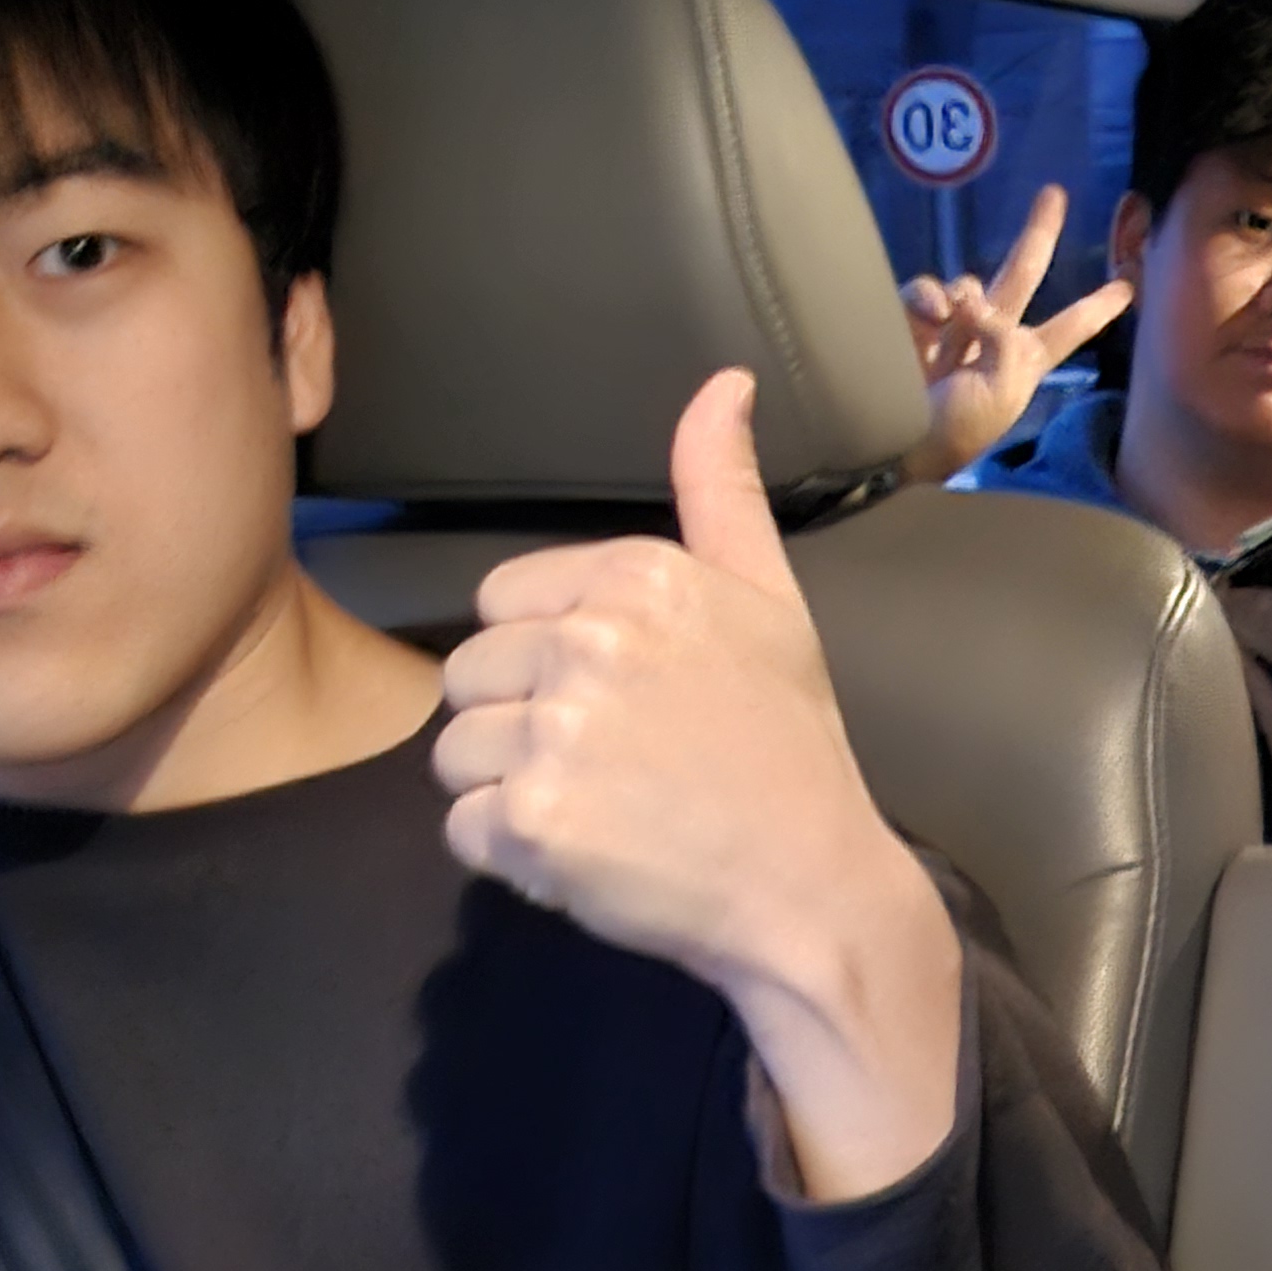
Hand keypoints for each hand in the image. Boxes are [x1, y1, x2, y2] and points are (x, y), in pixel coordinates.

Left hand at [437, 371, 962, 1201]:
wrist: (815, 888)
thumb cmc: (791, 747)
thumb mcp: (772, 602)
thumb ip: (724, 492)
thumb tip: (723, 382)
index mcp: (640, 577)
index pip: (501, 604)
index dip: (548, 661)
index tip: (625, 704)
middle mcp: (592, 642)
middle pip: (466, 678)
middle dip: (521, 727)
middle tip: (615, 768)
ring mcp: (559, 733)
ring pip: (456, 755)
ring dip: (512, 794)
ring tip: (604, 812)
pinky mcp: (534, 821)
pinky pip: (463, 830)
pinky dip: (513, 857)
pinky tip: (590, 856)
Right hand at [900, 182, 1134, 485]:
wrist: (898, 443)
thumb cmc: (961, 427)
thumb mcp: (1005, 387)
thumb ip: (1003, 335)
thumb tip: (967, 302)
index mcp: (1027, 358)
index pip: (1072, 326)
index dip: (1098, 306)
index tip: (1129, 284)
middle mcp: (994, 336)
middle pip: (1022, 274)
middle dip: (1039, 234)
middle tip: (1054, 192)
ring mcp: (952, 327)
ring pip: (967, 283)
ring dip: (965, 297)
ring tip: (954, 328)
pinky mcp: (912, 322)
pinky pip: (926, 291)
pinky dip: (928, 299)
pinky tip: (930, 318)